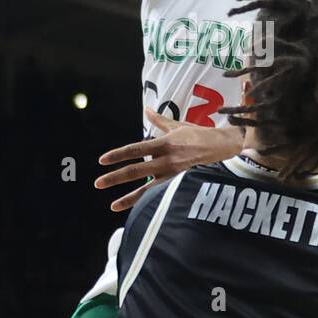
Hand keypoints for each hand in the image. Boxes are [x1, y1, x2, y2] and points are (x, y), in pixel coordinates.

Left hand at [94, 108, 242, 211]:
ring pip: (146, 188)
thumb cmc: (197, 134)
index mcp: (163, 143)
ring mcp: (170, 173)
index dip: (118, 155)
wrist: (219, 148)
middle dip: (115, 177)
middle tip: (98, 183)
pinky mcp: (175, 181)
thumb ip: (159, 120)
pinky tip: (133, 207)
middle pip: (136, 170)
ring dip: (128, 197)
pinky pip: (156, 192)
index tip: (102, 160)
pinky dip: (144, 200)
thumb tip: (146, 109)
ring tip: (112, 206)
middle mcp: (165, 159)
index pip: (135, 150)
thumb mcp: (177, 125)